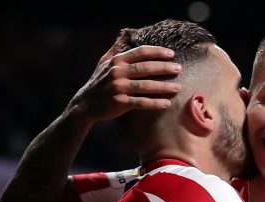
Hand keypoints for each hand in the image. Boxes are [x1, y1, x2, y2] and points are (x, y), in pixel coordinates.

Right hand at [67, 34, 182, 122]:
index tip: (172, 54)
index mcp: (117, 60)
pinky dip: (155, 103)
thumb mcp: (104, 62)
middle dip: (164, 67)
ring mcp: (118, 87)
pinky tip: (167, 103)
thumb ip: (117, 48)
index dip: (157, 52)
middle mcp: (117, 72)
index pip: (141, 52)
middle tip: (179, 68)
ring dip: (164, 86)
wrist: (85, 104)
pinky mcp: (119, 102)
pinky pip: (141, 102)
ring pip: (146, 86)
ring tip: (178, 87)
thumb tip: (127, 33)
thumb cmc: (98, 82)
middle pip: (146, 67)